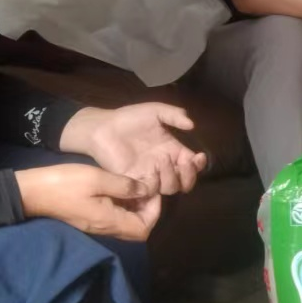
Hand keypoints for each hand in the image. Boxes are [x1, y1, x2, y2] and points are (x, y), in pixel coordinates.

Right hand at [16, 164, 161, 241]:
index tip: (152, 192)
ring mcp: (96, 225)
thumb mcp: (97, 179)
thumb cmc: (64, 183)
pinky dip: (123, 207)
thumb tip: (146, 190)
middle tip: (146, 190)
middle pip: (137, 230)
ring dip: (135, 209)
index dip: (154, 212)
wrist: (32, 192)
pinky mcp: (89, 219)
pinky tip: (120, 189)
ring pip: (125, 224)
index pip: (143, 229)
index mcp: (109, 221)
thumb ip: (124, 186)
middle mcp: (105, 228)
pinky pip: (114, 218)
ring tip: (136, 187)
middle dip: (148, 211)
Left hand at [61, 103, 207, 195]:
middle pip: (185, 182)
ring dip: (172, 177)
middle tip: (183, 163)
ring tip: (162, 162)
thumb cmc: (129, 118)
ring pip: (171, 188)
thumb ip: (174, 115)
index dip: (199, 165)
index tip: (197, 157)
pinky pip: (151, 191)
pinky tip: (152, 171)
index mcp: (172, 149)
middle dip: (189, 175)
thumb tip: (192, 126)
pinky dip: (155, 184)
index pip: (192, 164)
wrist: (102, 128)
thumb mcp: (155, 111)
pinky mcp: (135, 181)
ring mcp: (150, 175)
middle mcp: (164, 165)